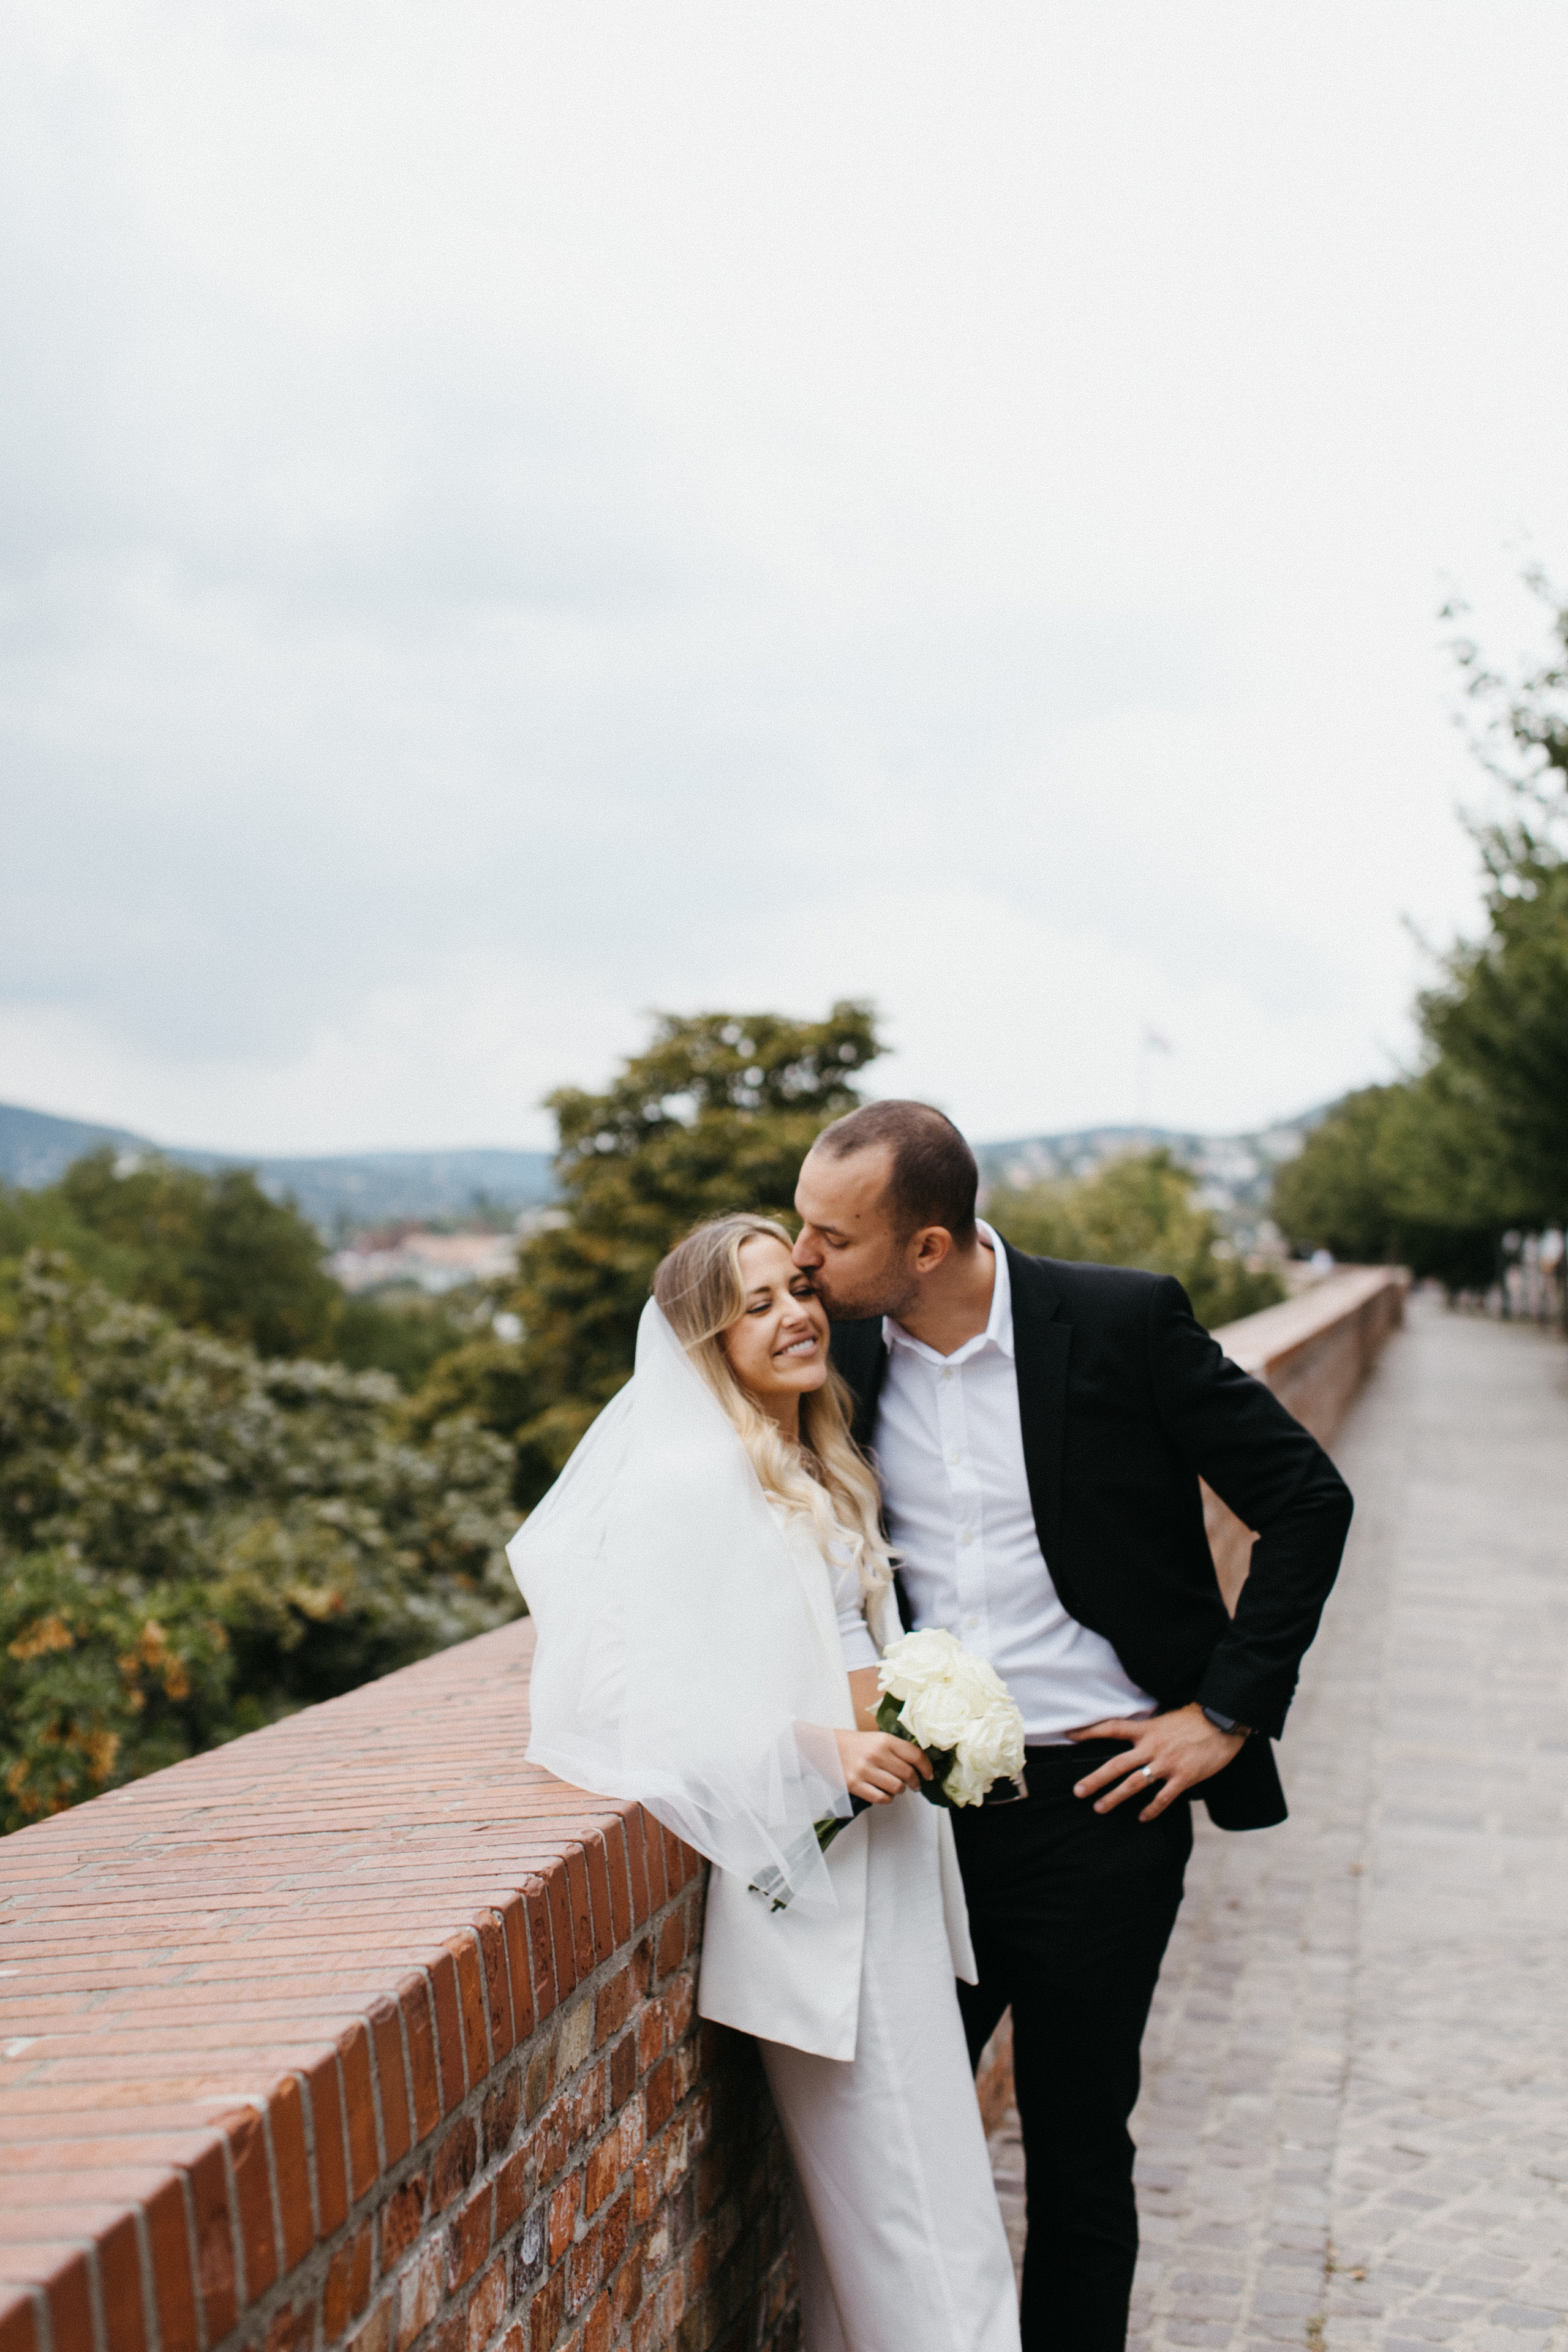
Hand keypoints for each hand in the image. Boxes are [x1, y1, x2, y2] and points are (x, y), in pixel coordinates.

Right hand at [834, 1728, 933, 1803]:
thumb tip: (918, 1765)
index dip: (926, 1767)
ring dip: (900, 1791)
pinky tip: (884, 1793)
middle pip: (908, 1774)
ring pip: (897, 1788)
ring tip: (896, 1787)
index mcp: (884, 1740)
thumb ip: (895, 1750)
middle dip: (915, 1782)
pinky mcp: (855, 1785)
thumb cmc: (853, 1744)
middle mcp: (876, 1754)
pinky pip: (881, 1798)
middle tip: (914, 1784)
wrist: (825, 1747)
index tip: (929, 1774)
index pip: (915, 1755)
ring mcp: (865, 1770)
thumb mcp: (876, 1738)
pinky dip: (887, 1799)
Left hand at [1068, 1704, 1244, 1821]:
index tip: (1070, 1735)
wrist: (1224, 1721)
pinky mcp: (1184, 1778)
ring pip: (1134, 1784)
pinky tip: (1142, 1818)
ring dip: (1115, 1797)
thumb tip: (1136, 1738)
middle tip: (1078, 1791)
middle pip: (1116, 1764)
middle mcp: (1152, 1747)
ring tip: (1099, 1807)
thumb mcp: (1167, 1718)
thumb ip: (1150, 1730)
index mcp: (1147, 1729)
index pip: (1112, 1728)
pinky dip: (1151, 1810)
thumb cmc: (1197, 1718)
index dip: (1090, 1731)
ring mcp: (1167, 1764)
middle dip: (1095, 1779)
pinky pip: (1162, 1798)